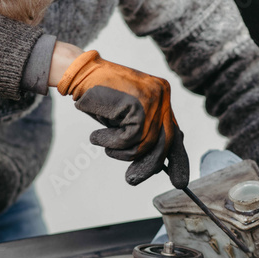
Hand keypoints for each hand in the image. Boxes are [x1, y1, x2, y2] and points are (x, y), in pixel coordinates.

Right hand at [57, 50, 189, 187]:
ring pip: (145, 143)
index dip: (179, 160)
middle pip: (165, 142)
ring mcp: (153, 98)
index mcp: (163, 98)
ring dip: (119, 150)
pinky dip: (110, 142)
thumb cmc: (100, 98)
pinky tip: (97, 135)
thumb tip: (159, 166)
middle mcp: (162, 96)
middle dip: (149, 166)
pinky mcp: (139, 103)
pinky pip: (129, 138)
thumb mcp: (127, 117)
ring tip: (101, 140)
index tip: (179, 183)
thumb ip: (144, 133)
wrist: (80, 74)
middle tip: (132, 180)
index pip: (175, 134)